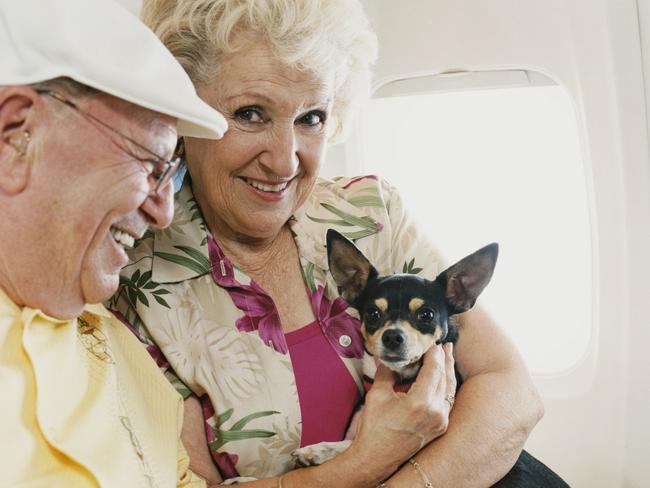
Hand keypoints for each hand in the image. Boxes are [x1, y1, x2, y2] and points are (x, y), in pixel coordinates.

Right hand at [348, 343, 455, 473]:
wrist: (377, 458)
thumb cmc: (375, 428)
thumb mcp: (377, 395)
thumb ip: (386, 372)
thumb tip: (387, 356)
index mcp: (421, 402)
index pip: (433, 369)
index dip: (433, 354)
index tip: (430, 342)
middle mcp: (436, 412)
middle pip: (445, 378)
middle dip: (444, 359)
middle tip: (443, 344)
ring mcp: (441, 421)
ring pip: (449, 389)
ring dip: (448, 371)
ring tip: (448, 355)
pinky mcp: (440, 427)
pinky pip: (448, 400)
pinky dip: (446, 386)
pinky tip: (443, 377)